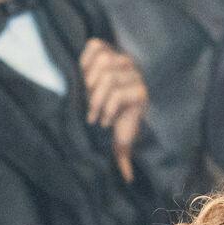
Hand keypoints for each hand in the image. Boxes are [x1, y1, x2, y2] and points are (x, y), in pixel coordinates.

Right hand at [79, 39, 147, 182]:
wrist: (117, 102)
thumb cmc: (119, 122)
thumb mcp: (122, 139)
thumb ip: (123, 156)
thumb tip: (128, 179)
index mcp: (140, 94)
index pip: (122, 94)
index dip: (108, 107)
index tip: (101, 123)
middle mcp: (136, 73)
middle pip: (110, 77)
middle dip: (96, 97)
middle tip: (90, 110)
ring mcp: (123, 59)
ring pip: (103, 61)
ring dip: (89, 80)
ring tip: (85, 93)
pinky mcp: (109, 48)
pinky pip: (96, 45)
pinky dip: (86, 58)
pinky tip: (82, 72)